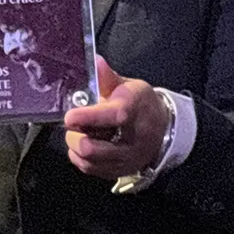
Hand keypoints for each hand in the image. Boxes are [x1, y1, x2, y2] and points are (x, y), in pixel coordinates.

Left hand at [62, 55, 169, 179]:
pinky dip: (80, 158)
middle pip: (93, 148)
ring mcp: (127, 159)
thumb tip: (95, 61)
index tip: (70, 116)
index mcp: (134, 111)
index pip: (113, 117)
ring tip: (80, 134)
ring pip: (89, 161)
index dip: (88, 117)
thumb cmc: (140, 104)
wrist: (163, 129)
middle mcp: (133, 140)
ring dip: (76, 147)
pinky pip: (91, 169)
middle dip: (75, 136)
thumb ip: (107, 77)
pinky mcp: (121, 171)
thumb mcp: (128, 86)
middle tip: (74, 124)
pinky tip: (84, 145)